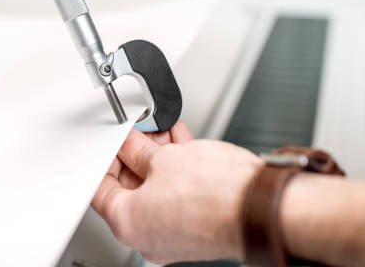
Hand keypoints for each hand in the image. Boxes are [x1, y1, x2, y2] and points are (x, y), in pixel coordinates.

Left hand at [91, 121, 263, 264]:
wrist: (264, 206)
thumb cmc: (218, 194)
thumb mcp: (165, 158)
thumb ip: (139, 149)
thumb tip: (131, 143)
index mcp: (128, 224)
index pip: (100, 187)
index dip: (105, 156)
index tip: (112, 141)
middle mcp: (149, 235)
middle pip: (130, 186)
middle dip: (135, 152)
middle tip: (139, 129)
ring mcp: (174, 232)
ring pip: (157, 187)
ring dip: (159, 156)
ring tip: (163, 130)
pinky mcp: (197, 225)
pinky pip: (178, 192)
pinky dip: (178, 168)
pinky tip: (181, 142)